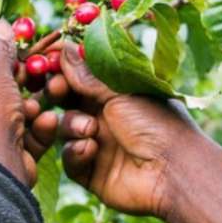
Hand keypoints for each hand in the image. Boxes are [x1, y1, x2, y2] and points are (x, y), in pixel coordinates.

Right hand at [48, 42, 201, 217]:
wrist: (171, 172)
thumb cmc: (156, 124)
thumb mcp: (121, 93)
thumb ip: (88, 76)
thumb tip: (65, 49)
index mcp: (117, 95)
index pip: (83, 79)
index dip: (65, 70)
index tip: (50, 60)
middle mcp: (106, 119)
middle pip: (69, 102)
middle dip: (60, 94)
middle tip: (57, 88)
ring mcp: (98, 146)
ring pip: (66, 130)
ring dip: (72, 126)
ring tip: (90, 130)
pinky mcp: (91, 173)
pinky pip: (70, 159)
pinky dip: (76, 152)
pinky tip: (91, 150)